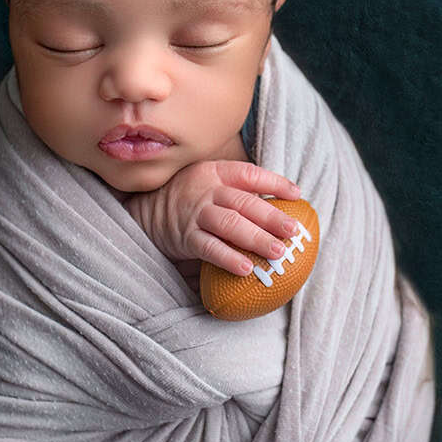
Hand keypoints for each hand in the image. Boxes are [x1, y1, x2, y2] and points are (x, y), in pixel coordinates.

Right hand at [125, 160, 306, 277]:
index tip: (296, 194)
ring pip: (230, 225)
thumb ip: (237, 190)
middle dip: (272, 217)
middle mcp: (206, 191)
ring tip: (278, 252)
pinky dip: (229, 258)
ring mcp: (195, 214)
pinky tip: (247, 268)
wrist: (145, 212)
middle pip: (245, 203)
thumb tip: (281, 205)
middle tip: (293, 231)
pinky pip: (210, 248)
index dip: (274, 183)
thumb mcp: (209, 183)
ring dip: (256, 239)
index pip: (249, 174)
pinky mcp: (185, 237)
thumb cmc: (189, 199)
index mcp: (215, 173)